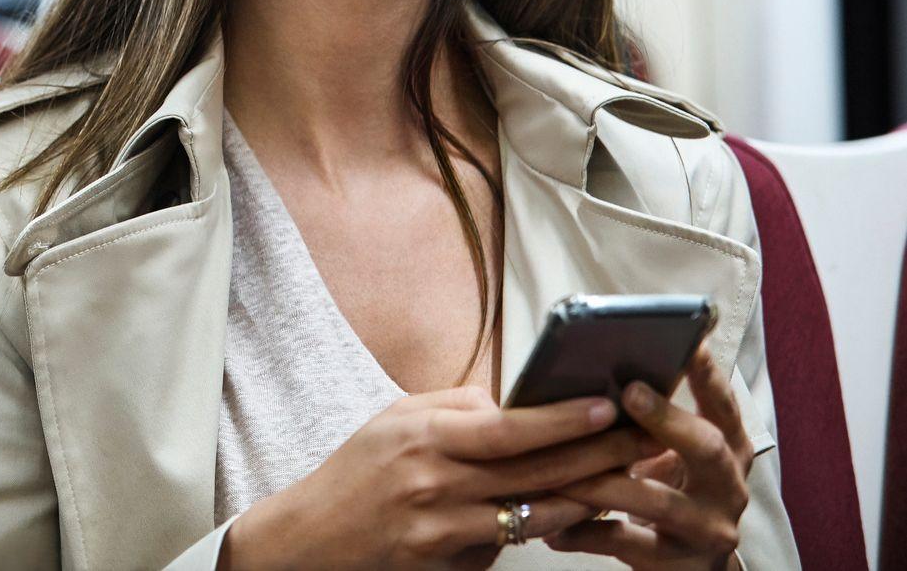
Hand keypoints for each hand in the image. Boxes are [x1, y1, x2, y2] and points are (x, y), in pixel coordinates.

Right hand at [222, 384, 666, 570]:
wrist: (311, 539)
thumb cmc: (355, 472)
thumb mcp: (394, 420)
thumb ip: (454, 405)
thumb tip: (512, 402)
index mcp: (423, 436)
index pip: (506, 427)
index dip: (562, 419)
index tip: (607, 405)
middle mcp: (434, 483)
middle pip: (535, 472)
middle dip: (598, 455)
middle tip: (645, 440)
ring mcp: (442, 530)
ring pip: (534, 515)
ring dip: (586, 496)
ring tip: (628, 477)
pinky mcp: (446, 566)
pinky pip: (508, 547)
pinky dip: (542, 529)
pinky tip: (575, 515)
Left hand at [542, 344, 751, 568]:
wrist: (693, 569)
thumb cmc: (669, 490)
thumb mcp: (672, 454)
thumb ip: (650, 419)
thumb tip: (592, 362)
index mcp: (727, 449)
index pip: (723, 405)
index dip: (708, 374)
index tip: (689, 341)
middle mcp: (727, 486)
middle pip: (707, 448)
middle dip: (667, 419)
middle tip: (629, 391)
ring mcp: (708, 528)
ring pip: (655, 501)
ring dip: (603, 481)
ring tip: (558, 469)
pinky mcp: (680, 565)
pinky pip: (626, 545)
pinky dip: (585, 533)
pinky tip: (552, 529)